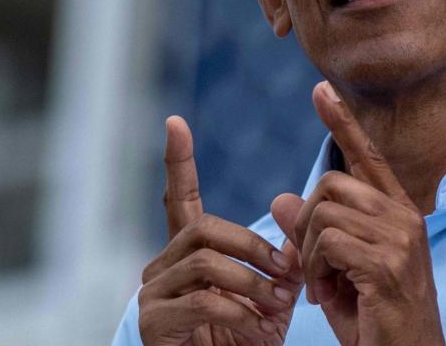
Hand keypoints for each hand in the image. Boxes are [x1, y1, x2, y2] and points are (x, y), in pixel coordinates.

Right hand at [138, 116, 303, 344]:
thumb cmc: (249, 339)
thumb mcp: (274, 293)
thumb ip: (282, 256)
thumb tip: (293, 209)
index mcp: (188, 252)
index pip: (179, 198)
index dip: (178, 161)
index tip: (175, 122)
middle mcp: (162, 266)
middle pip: (204, 228)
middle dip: (253, 246)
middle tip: (287, 272)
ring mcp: (152, 294)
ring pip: (205, 263)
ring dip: (252, 282)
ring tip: (278, 303)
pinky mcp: (153, 324)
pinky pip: (201, 301)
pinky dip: (239, 311)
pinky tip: (257, 326)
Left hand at [272, 82, 445, 345]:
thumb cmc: (374, 320)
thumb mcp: (335, 272)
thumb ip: (313, 233)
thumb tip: (280, 199)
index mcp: (398, 213)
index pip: (368, 156)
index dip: (343, 122)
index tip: (320, 90)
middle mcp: (405, 216)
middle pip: (331, 183)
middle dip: (306, 223)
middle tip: (311, 265)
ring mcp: (399, 238)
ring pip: (323, 212)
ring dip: (308, 254)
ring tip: (321, 286)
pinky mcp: (386, 263)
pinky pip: (325, 242)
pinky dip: (312, 269)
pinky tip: (323, 295)